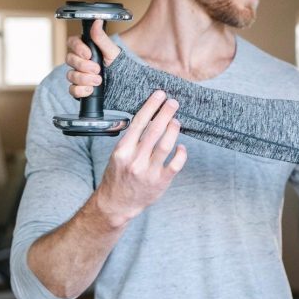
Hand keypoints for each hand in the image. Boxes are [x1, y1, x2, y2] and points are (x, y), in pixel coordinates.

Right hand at [66, 19, 121, 98]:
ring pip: (71, 75)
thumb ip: (101, 37)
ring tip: (98, 80)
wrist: (123, 82)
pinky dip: (80, 90)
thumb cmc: (117, 64)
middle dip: (83, 65)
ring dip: (84, 78)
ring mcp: (78, 75)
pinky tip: (90, 89)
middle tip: (97, 69)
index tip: (89, 54)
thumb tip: (97, 21)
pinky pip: (72, 90)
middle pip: (69, 60)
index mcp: (85, 48)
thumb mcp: (111, 50)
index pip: (71, 43)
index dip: (78, 48)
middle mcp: (79, 61)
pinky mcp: (80, 88)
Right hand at [93, 90, 186, 226]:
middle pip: (155, 130)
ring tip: (176, 121)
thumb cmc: (118, 176)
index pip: (139, 122)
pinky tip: (181, 147)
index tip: (160, 95)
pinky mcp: (160, 182)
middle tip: (173, 102)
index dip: (151, 106)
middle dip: (166, 113)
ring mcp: (149, 171)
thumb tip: (150, 117)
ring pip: (166, 144)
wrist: (117, 203)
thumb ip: (132, 139)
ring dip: (174, 129)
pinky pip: (175, 164)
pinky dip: (181, 153)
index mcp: (123, 150)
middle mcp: (135, 159)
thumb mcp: (118, 154)